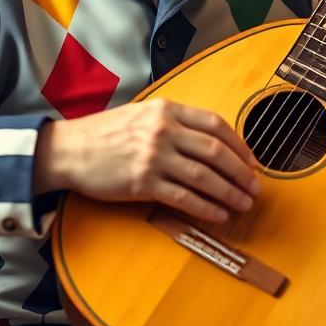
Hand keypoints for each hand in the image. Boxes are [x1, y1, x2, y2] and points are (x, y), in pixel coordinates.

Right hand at [34, 99, 259, 222]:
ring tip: (244, 204)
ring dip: (230, 193)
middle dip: (242, 172)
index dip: (239, 145)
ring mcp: (153, 157)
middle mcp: (162, 131)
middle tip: (256, 187)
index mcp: (166, 110)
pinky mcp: (142, 183)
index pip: (215, 125)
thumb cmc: (104, 133)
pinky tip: (218, 215)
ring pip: (204, 177)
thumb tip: (209, 141)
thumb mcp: (141, 114)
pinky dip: (206, 208)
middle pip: (216, 152)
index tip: (252, 161)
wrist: (69, 150)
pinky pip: (183, 198)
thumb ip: (173, 122)